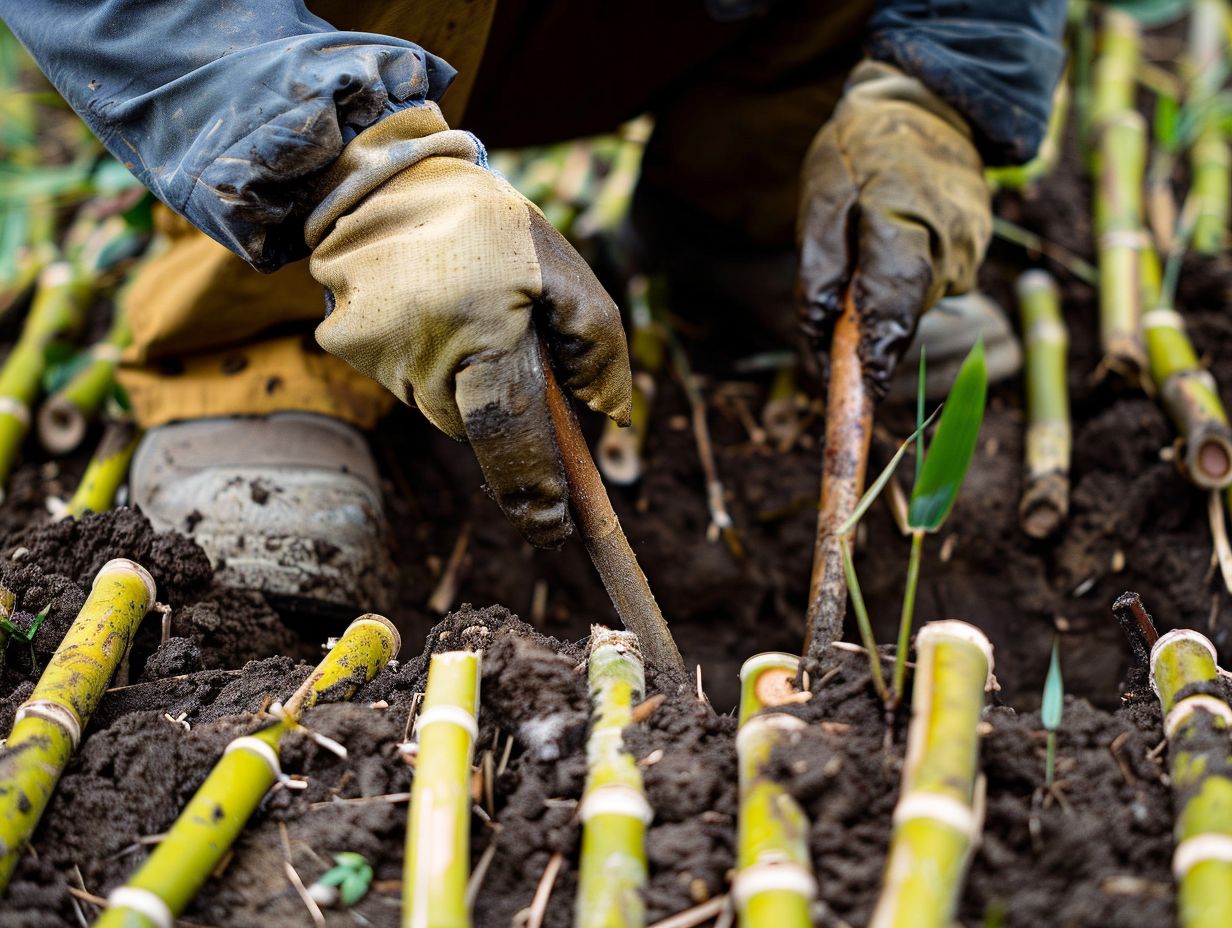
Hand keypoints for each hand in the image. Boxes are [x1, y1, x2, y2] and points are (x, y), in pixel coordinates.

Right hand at [306, 109, 630, 547]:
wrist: (380, 172)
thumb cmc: (487, 223)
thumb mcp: (561, 266)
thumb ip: (596, 338)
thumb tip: (608, 413)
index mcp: (479, 328)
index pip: (510, 433)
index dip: (534, 487)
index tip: (554, 528)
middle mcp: (419, 350)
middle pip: (475, 425)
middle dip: (500, 405)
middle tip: (507, 347)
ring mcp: (374, 350)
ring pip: (438, 405)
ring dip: (461, 379)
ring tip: (463, 312)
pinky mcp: (344, 344)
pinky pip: (406, 380)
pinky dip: (426, 361)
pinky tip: (428, 310)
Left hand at [796, 60, 990, 390]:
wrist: (929, 106)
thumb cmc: (860, 150)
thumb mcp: (820, 196)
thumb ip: (819, 268)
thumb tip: (819, 335)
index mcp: (905, 220)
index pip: (893, 303)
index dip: (876, 352)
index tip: (861, 390)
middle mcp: (949, 244)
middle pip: (902, 313)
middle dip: (864, 330)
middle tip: (827, 323)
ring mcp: (969, 250)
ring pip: (914, 303)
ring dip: (881, 301)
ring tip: (859, 254)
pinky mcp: (973, 253)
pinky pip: (928, 287)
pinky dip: (900, 285)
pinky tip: (887, 248)